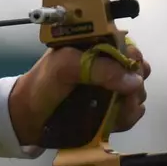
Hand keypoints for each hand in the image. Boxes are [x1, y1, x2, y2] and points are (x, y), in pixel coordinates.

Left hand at [8, 40, 149, 146]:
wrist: (27, 118)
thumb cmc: (41, 86)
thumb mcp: (64, 67)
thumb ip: (97, 68)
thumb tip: (134, 81)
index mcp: (94, 48)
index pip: (127, 45)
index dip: (132, 57)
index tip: (129, 69)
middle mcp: (105, 66)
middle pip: (138, 69)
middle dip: (135, 82)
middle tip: (122, 93)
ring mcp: (109, 89)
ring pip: (138, 92)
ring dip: (131, 102)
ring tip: (114, 109)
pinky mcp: (110, 109)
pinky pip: (132, 111)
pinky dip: (128, 116)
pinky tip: (114, 120)